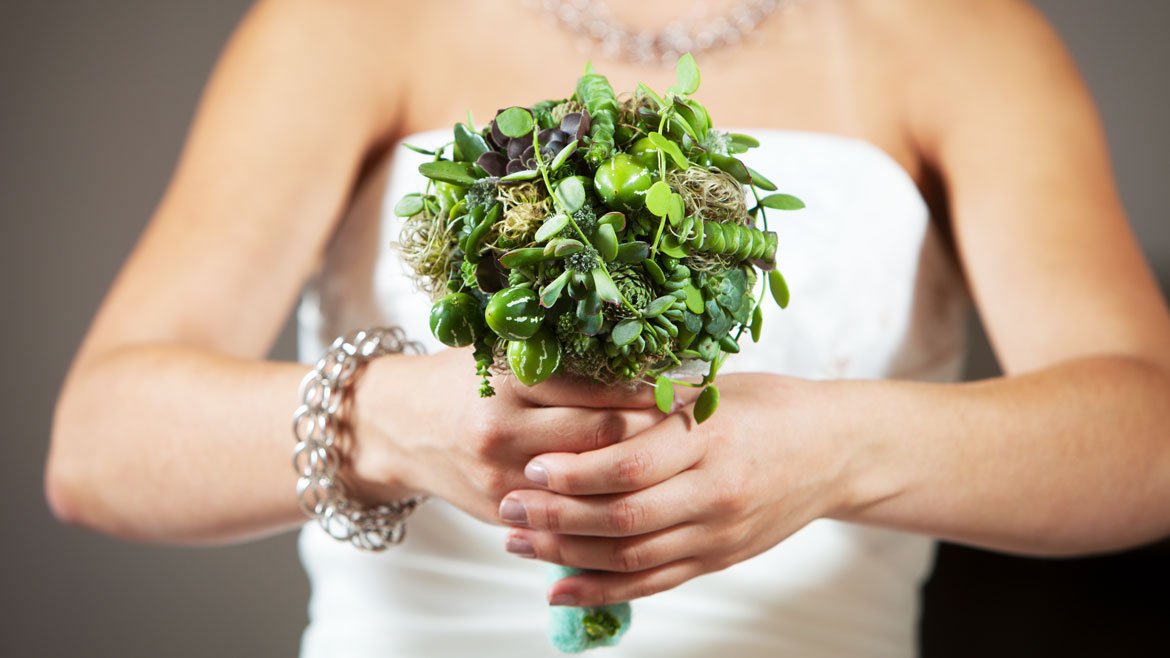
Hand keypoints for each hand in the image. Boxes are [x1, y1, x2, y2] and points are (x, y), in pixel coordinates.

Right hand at [349, 347, 666, 523]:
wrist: (394, 427)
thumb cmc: (459, 379)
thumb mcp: (499, 354)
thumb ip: (558, 358)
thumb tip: (642, 351)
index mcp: (509, 381)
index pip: (599, 388)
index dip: (649, 388)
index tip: (688, 382)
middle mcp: (504, 430)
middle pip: (604, 436)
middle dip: (655, 430)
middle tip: (695, 420)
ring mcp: (503, 478)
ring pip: (591, 483)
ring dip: (636, 471)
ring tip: (678, 456)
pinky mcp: (503, 511)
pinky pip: (567, 514)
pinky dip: (602, 502)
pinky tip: (634, 490)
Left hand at [499, 373, 857, 606]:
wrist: (836, 451)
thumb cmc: (768, 407)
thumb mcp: (712, 392)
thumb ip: (649, 405)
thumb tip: (572, 406)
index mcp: (710, 438)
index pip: (630, 463)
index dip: (575, 470)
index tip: (530, 466)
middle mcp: (716, 491)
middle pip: (622, 516)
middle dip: (557, 515)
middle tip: (508, 506)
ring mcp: (718, 533)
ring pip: (631, 556)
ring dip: (567, 553)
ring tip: (518, 542)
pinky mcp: (719, 560)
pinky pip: (653, 584)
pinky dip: (602, 591)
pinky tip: (559, 590)